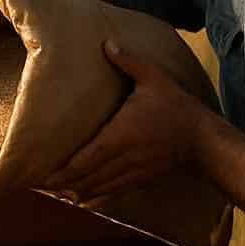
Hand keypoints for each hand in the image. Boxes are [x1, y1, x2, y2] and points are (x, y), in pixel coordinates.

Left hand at [45, 40, 212, 202]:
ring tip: (57, 193)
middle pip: (89, 176)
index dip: (67, 168)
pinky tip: (83, 202)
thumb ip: (129, 62)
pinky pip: (115, 191)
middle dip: (65, 182)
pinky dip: (97, 198)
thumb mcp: (155, 79)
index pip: (89, 156)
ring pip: (100, 186)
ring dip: (78, 191)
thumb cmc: (176, 106)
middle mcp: (125, 157)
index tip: (47, 174)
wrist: (202, 139)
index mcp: (122, 134)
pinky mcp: (141, 178)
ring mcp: (133, 171)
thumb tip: (107, 44)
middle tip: (42, 185)